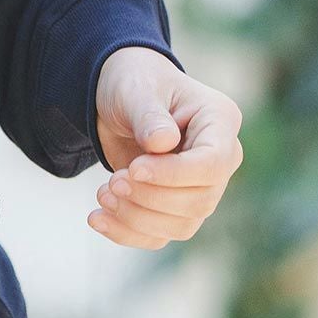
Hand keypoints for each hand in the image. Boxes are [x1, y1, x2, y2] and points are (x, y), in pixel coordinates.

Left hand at [89, 46, 242, 247]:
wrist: (118, 96)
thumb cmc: (133, 82)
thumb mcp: (136, 89)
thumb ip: (149, 115)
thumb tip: (162, 143)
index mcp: (219, 120)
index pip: (212, 164)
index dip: (173, 175)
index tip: (133, 169)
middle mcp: (220, 157)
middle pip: (200, 200)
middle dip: (150, 198)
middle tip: (112, 182)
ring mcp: (202, 186)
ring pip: (182, 224)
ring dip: (136, 217)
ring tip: (103, 194)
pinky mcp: (177, 206)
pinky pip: (160, 234)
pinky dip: (127, 232)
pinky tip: (98, 219)